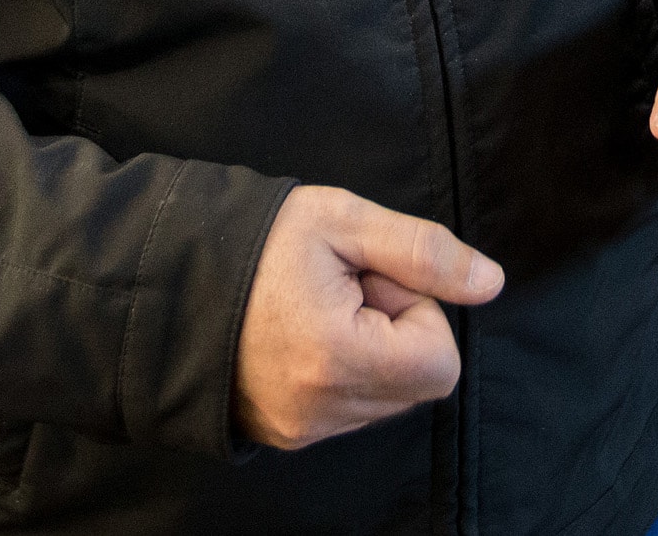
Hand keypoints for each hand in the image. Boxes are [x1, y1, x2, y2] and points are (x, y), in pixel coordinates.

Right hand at [233, 185, 504, 451]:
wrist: (167, 279)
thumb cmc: (254, 241)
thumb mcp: (343, 221)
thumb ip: (423, 252)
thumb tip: (490, 283)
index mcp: (338, 358)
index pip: (440, 361)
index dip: (418, 311)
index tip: (369, 279)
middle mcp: (321, 410)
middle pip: (416, 382)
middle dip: (395, 330)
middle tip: (341, 289)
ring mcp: (302, 430)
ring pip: (385, 398)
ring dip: (370, 352)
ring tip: (316, 310)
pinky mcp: (286, 436)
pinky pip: (350, 410)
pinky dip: (343, 374)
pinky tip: (302, 336)